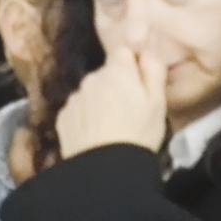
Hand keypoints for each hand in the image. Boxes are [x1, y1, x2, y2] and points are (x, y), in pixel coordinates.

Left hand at [55, 45, 166, 159]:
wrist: (105, 169)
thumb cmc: (138, 134)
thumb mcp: (158, 102)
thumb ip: (153, 70)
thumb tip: (147, 51)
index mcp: (117, 71)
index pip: (123, 51)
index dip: (132, 64)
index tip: (139, 82)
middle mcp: (90, 79)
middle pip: (106, 74)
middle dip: (116, 86)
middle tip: (129, 112)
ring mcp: (74, 98)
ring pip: (90, 93)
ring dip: (99, 102)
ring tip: (111, 128)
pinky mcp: (62, 118)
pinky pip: (77, 111)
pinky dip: (85, 119)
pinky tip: (95, 136)